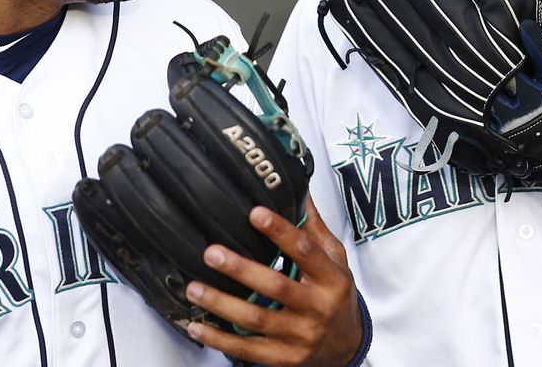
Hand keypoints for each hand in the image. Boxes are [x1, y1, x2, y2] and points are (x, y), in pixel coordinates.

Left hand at [185, 196, 362, 366]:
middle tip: (211, 253)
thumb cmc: (336, 297)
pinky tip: (197, 325)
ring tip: (194, 288)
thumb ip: (315, 230)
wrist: (347, 347)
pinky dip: (219, 338)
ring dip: (222, 304)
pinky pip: (247, 350)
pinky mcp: (284, 358)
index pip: (306, 252)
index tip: (255, 214)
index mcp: (331, 280)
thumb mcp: (336, 261)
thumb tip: (299, 192)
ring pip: (256, 320)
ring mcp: (299, 337)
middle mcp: (316, 308)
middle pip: (276, 287)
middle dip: (241, 269)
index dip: (280, 232)